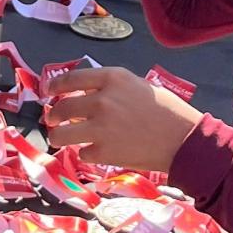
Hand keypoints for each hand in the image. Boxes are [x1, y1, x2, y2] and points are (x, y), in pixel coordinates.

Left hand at [42, 66, 202, 172]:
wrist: (184, 140)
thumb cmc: (167, 110)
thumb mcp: (138, 85)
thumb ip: (111, 87)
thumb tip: (85, 94)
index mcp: (112, 78)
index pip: (71, 78)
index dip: (55, 85)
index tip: (48, 90)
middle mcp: (102, 100)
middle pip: (61, 107)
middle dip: (53, 116)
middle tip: (53, 119)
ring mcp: (100, 128)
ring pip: (61, 135)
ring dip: (57, 137)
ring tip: (60, 139)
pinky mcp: (104, 152)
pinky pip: (81, 153)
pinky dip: (86, 153)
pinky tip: (95, 152)